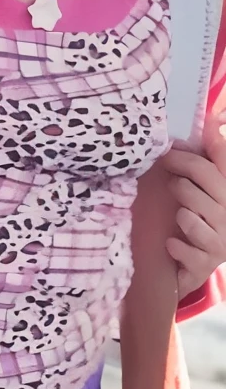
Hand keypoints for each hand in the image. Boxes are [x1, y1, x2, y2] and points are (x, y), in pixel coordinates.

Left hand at [162, 124, 225, 294]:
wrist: (189, 266)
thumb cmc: (195, 219)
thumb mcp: (201, 187)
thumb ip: (208, 157)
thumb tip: (214, 122)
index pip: (221, 163)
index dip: (195, 153)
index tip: (169, 150)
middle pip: (207, 184)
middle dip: (182, 180)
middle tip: (170, 183)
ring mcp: (221, 243)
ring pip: (194, 217)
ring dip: (181, 214)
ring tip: (178, 216)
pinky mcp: (207, 265)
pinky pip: (189, 251)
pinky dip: (177, 246)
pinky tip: (172, 243)